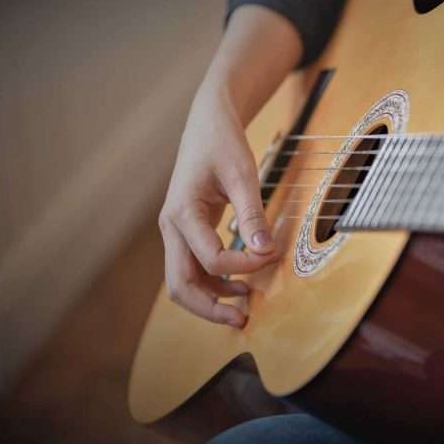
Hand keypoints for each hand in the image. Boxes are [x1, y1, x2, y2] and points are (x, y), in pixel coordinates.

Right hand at [158, 91, 279, 327]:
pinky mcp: (186, 232)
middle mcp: (172, 227)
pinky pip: (193, 268)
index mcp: (182, 213)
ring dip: (210, 300)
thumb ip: (252, 212)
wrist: (207, 123)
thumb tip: (265, 250)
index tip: (272, 256)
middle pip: (180, 285)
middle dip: (209, 309)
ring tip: (244, 310)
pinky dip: (212, 284)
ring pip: (183, 282)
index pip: (210, 260)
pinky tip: (239, 285)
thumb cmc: (223, 143)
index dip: (244, 266)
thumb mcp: (242, 174)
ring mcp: (176, 232)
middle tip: (243, 320)